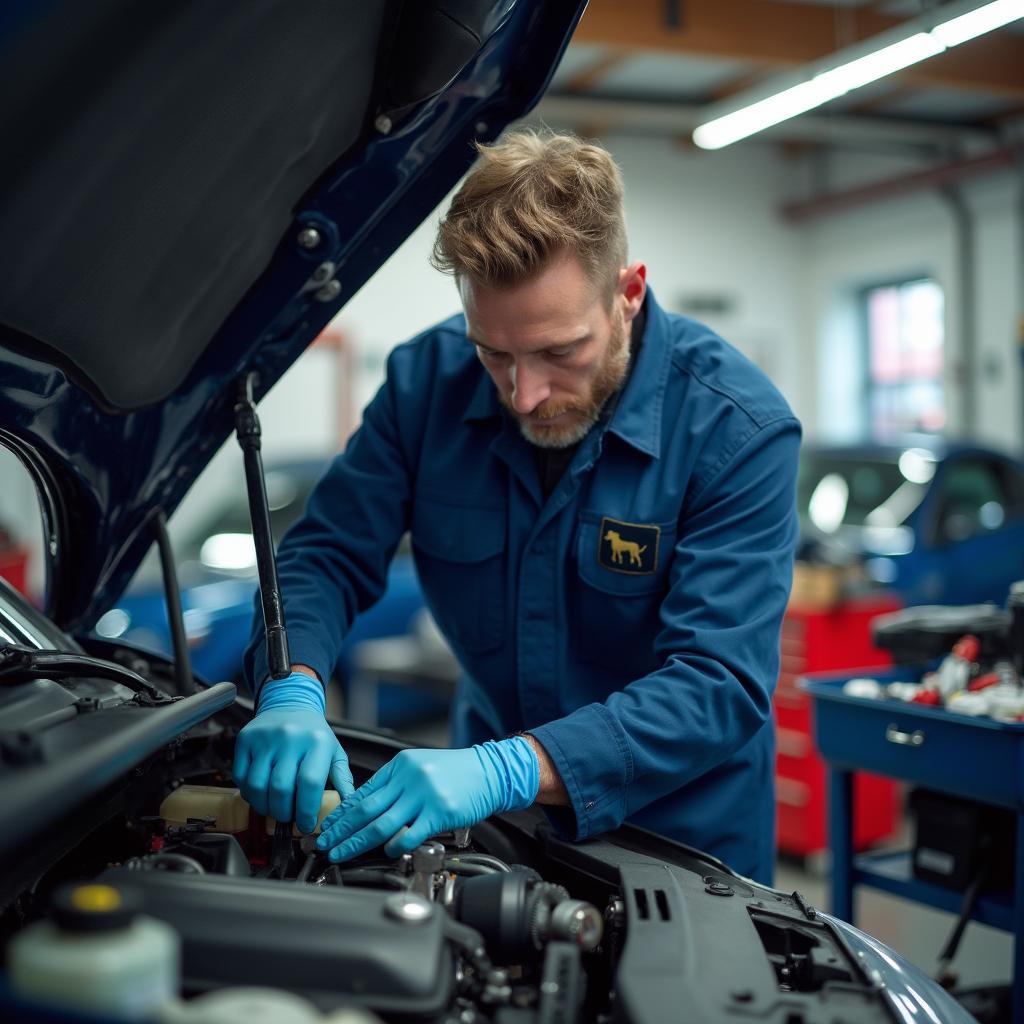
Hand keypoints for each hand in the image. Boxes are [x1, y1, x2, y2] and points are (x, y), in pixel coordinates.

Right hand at [233, 671, 353, 833]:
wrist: (291, 703)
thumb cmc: (314, 734)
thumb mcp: (334, 753)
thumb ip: (343, 780)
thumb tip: (349, 808)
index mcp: (317, 742)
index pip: (309, 784)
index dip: (305, 811)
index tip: (306, 825)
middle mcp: (291, 738)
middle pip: (280, 789)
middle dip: (283, 812)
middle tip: (288, 817)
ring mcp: (266, 738)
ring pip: (257, 786)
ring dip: (264, 806)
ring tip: (273, 806)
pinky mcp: (246, 739)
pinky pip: (241, 777)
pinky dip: (249, 793)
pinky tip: (260, 792)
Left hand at [315, 738, 538, 860]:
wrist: (490, 772)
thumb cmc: (456, 773)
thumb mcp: (420, 768)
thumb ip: (394, 785)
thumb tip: (365, 807)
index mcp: (400, 766)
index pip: (363, 792)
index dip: (341, 813)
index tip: (327, 827)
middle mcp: (409, 778)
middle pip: (366, 810)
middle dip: (341, 830)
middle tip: (325, 844)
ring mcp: (424, 795)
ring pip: (382, 823)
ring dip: (357, 842)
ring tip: (342, 853)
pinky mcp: (439, 812)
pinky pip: (410, 833)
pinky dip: (394, 845)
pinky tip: (385, 851)